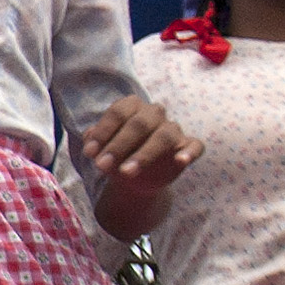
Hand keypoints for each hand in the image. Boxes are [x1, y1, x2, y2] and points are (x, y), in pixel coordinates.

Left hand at [81, 98, 198, 193]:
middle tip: (102, 165)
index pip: (119, 112)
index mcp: (132, 106)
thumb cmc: (117, 156)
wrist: (135, 178)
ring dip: (145, 153)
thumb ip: (95, 143)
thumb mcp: (102, 151)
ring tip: (126, 172)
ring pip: (164, 135)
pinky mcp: (188, 146)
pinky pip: (195, 145)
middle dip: (119, 146)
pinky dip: (189, 152)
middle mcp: (154, 113)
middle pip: (139, 124)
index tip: (89, 153)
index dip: (103, 132)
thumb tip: (88, 139)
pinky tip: (180, 161)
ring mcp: (173, 129)